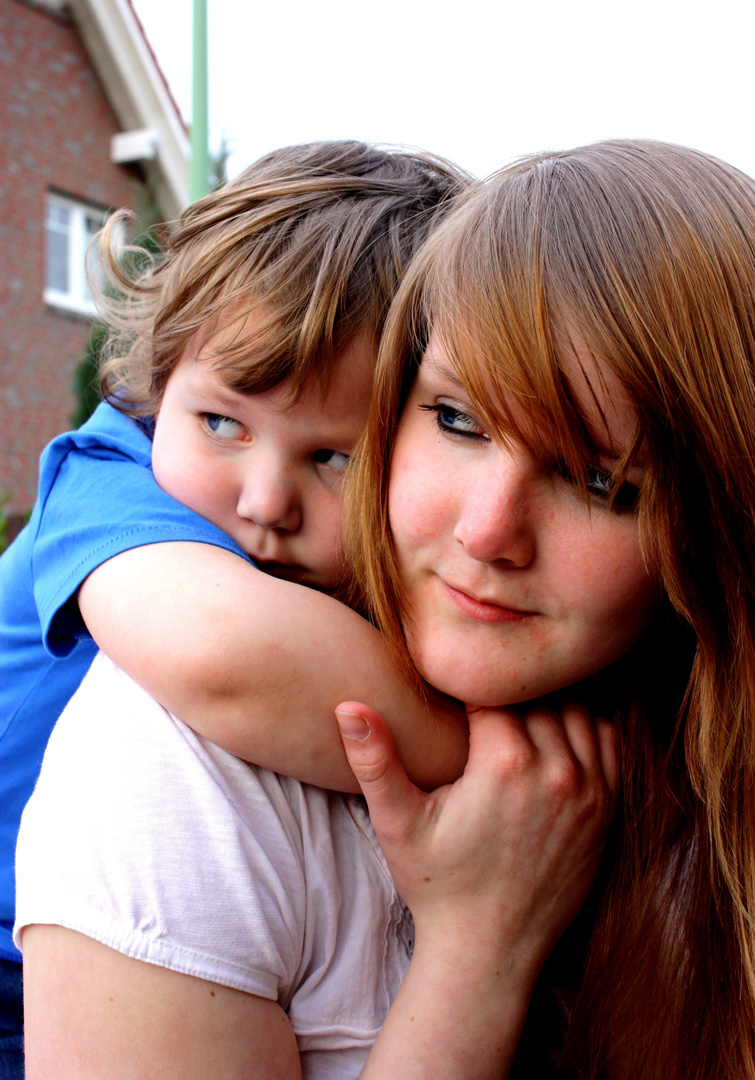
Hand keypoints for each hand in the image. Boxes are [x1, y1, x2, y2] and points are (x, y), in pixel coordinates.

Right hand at [336, 699, 616, 975]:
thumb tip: (347, 704)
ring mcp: (590, 791)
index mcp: (505, 763)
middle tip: (482, 704)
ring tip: (512, 717)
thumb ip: (374, 759)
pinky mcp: (607, 810)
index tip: (454, 695)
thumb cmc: (438, 885)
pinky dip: (583, 726)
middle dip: (508, 693)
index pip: (495, 688)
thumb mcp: (397, 823)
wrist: (491, 951)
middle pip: (537, 695)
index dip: (471, 685)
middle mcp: (557, 771)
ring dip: (547, 705)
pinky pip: (606, 740)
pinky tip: (552, 736)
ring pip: (577, 709)